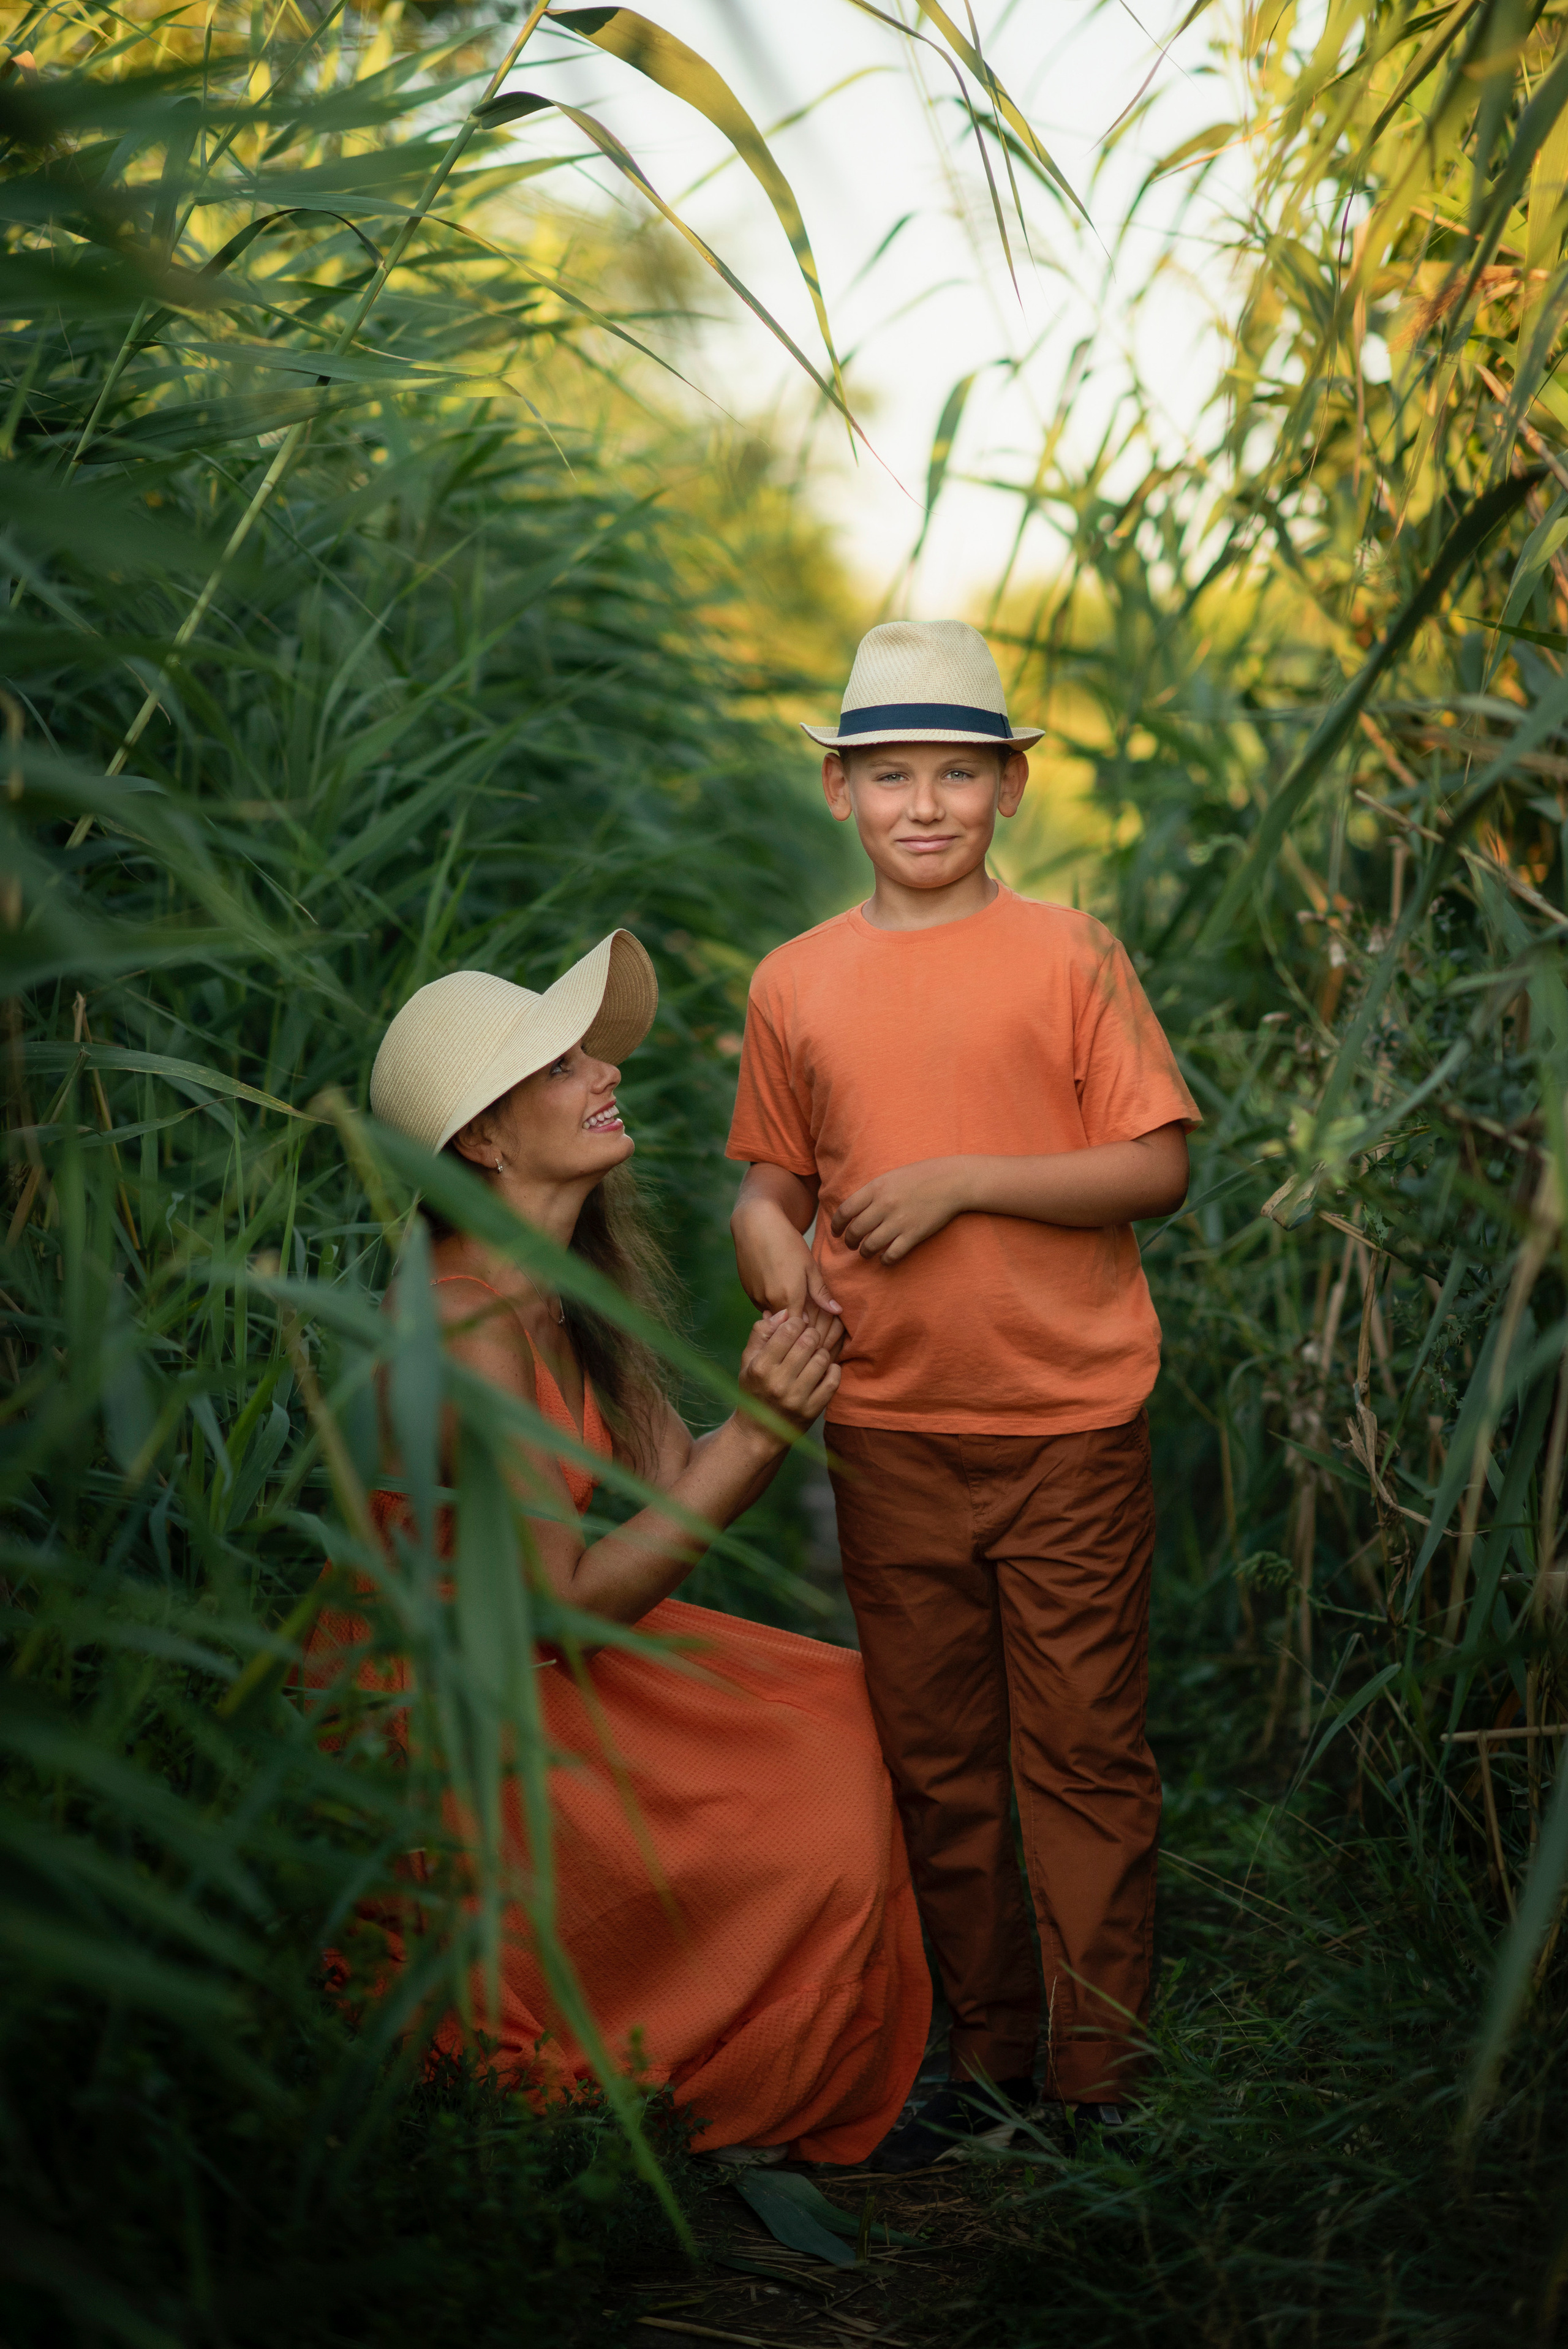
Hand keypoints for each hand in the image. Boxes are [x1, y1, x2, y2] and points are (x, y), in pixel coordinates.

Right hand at [732, 1198, 843, 1331]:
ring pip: (774, 1315)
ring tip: (790, 1289)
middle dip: (798, 1321)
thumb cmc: (787, 1243)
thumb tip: (837, 1312)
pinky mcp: (747, 1292)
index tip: (817, 1321)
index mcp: (789, 1298)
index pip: (801, 1328)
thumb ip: (821, 1292)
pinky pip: (763, 1306)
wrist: (756, 1225)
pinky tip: (777, 1284)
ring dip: (784, 1311)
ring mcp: (756, 1298)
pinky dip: (771, 1302)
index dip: (810, 1327)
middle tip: (807, 1305)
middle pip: (787, 1324)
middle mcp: (770, 1302)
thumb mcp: (809, 1266)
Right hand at [737, 1310, 840, 1442]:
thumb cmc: (754, 1388)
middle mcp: (777, 1383)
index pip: (788, 1330)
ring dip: (821, 1352)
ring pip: (822, 1359)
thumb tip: (784, 1313)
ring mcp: (796, 1398)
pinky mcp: (812, 1410)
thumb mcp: (748, 1360)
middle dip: (811, 1335)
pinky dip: (833, 1370)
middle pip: (808, 1342)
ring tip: (814, 1355)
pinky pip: (832, 1381)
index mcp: (760, 1367)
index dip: (796, 1322)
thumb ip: (761, 1332)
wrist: (759, 1431)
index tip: (797, 1326)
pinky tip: (825, 1369)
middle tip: (808, 1338)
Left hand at [830, 1157, 968, 1263]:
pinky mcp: (914, 1234)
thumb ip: (872, 1192)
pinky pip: (892, 1254)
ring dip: (865, 1253)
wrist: (951, 1181)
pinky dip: (885, 1260)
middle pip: (855, 1231)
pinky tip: (885, 1258)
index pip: (845, 1211)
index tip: (836, 1232)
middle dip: (850, 1242)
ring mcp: (899, 1221)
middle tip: (851, 1245)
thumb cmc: (921, 1176)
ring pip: (870, 1246)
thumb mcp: (890, 1177)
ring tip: (866, 1253)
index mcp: (876, 1188)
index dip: (836, 1225)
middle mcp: (884, 1205)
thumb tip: (855, 1209)